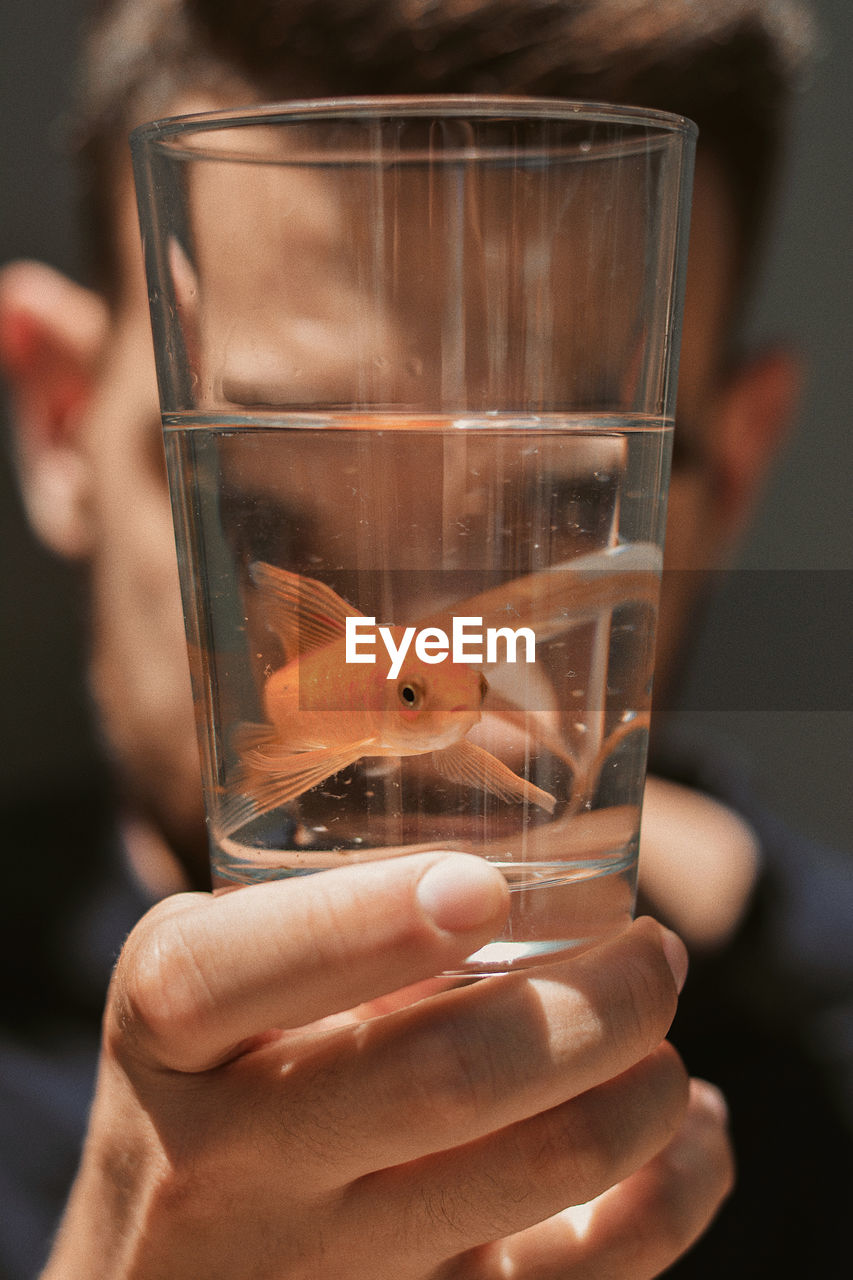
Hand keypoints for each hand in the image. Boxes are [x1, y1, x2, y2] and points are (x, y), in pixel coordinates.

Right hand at [43, 853, 731, 1278]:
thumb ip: (305, 925)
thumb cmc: (205, 1096)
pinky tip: (685, 1136)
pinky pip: (588, 1278)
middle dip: (593, 997)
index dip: (361, 924)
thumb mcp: (202, 997)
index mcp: (167, 1038)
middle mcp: (230, 1163)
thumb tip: (516, 859)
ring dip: (645, 1087)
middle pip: (437, 1078)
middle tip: (653, 949)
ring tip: (663, 1038)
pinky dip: (675, 1191)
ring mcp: (327, 1268)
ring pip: (539, 1172)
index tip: (481, 884)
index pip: (222, 976)